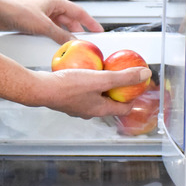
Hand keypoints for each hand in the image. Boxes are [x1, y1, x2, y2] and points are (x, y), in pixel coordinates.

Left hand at [0, 0, 103, 44]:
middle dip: (77, 31)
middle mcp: (49, 7)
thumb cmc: (17, 10)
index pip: (79, 12)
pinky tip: (54, 46)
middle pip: (69, 20)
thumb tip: (72, 43)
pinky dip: (53, 38)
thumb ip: (59, 35)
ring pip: (58, 26)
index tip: (99, 30)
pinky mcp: (32, 23)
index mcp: (55, 2)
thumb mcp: (43, 26)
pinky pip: (48, 31)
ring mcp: (40, 15)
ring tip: (71, 47)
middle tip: (85, 42)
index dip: (90, 22)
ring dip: (64, 36)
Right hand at [30, 66, 152, 118]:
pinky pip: (82, 93)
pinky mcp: (67, 100)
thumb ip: (123, 77)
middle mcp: (89, 112)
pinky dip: (87, 85)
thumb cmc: (68, 86)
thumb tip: (144, 74)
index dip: (132, 98)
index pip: (124, 108)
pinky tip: (84, 73)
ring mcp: (77, 107)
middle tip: (120, 78)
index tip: (136, 87)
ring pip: (95, 98)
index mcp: (100, 110)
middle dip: (116, 92)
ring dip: (101, 88)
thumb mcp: (100, 79)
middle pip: (109, 103)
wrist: (41, 89)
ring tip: (103, 74)